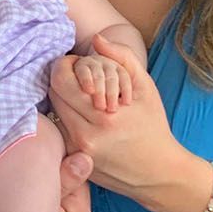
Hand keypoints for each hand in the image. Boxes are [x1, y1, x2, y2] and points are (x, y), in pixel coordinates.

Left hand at [49, 34, 179, 199]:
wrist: (159, 172)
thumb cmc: (153, 126)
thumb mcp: (145, 87)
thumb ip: (122, 57)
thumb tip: (97, 39)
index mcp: (102, 116)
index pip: (61, 81)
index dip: (66, 66)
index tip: (79, 65)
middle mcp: (84, 136)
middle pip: (53, 95)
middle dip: (65, 81)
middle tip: (83, 81)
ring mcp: (76, 152)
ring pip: (55, 113)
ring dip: (66, 101)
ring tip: (86, 100)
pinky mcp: (74, 162)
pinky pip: (61, 131)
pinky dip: (69, 120)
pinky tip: (87, 119)